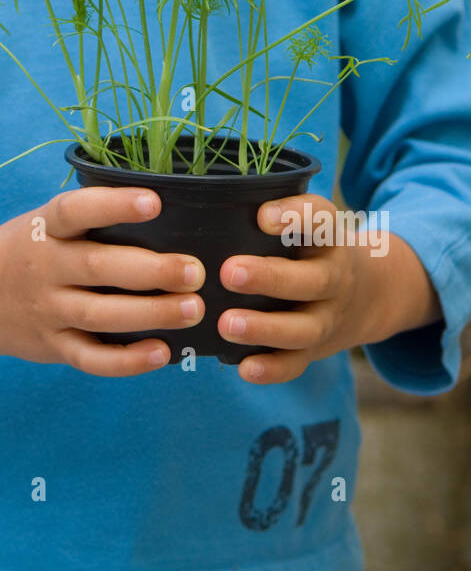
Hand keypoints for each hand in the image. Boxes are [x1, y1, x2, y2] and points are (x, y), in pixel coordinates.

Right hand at [0, 186, 206, 376]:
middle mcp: (43, 268)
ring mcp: (46, 310)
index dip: (114, 205)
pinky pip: (90, 358)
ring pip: (100, 314)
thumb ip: (87, 219)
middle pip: (97, 267)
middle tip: (194, 270)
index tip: (154, 202)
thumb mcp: (42, 223)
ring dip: (151, 313)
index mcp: (43, 229)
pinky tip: (162, 352)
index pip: (75, 210)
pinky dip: (126, 360)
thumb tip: (167, 210)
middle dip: (151, 269)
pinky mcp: (51, 346)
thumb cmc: (26, 249)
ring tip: (194, 309)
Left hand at [217, 193, 393, 384]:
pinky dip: (273, 369)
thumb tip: (202, 201)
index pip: (322, 219)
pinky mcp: (316, 350)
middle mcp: (335, 277)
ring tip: (227, 324)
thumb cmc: (312, 249)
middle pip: (313, 280)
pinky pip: (298, 363)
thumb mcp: (310, 225)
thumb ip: (271, 213)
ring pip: (304, 328)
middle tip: (229, 272)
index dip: (296, 216)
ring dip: (265, 328)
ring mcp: (328, 317)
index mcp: (330, 238)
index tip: (262, 216)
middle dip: (270, 278)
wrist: (369, 295)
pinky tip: (244, 368)